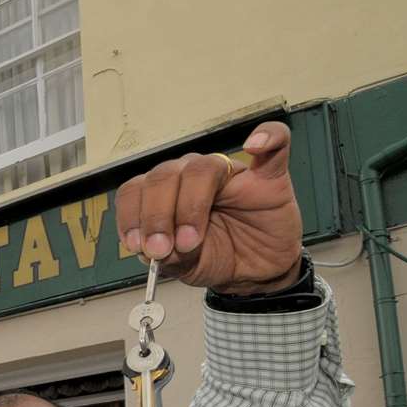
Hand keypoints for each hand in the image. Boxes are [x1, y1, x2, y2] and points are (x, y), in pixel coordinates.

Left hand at [115, 121, 302, 294]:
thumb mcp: (183, 267)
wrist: (255, 270)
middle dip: (157, 215)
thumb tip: (154, 250)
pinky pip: (274, 144)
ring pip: (202, 168)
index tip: (138, 245)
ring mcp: (230, 172)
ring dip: (191, 204)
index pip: (136, 190)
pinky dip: (267, 137)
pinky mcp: (268, 176)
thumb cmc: (216, 256)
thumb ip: (167, 258)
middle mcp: (191, 176)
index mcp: (164, 193)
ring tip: (190, 240)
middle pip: (164, 176)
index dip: (132, 215)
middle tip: (164, 248)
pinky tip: (255, 145)